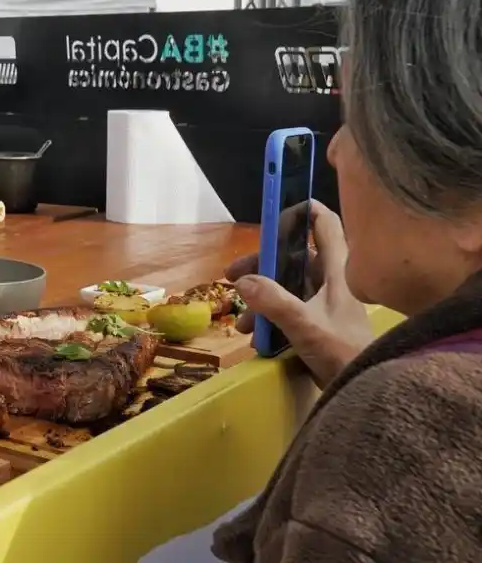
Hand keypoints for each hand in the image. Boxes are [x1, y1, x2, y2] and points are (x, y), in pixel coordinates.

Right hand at [226, 200, 372, 387]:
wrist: (365, 388)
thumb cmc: (343, 352)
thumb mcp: (305, 325)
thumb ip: (274, 302)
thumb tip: (243, 282)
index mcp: (336, 273)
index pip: (325, 227)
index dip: (305, 212)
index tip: (277, 210)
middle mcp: (330, 283)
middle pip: (292, 259)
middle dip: (260, 267)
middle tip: (233, 277)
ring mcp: (323, 305)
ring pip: (286, 288)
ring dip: (260, 300)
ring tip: (242, 321)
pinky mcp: (317, 326)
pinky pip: (287, 312)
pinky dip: (269, 319)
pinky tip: (256, 337)